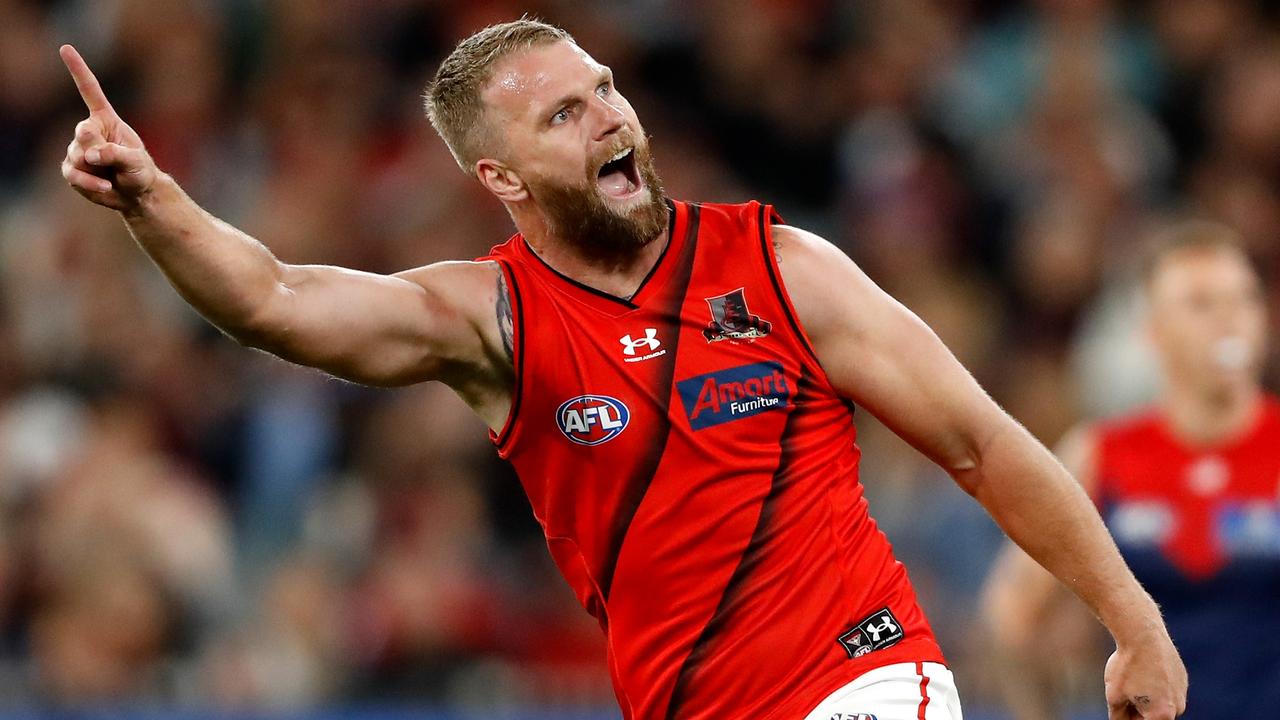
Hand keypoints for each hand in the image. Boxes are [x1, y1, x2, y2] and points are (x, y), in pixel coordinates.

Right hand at [58, 44, 157, 211]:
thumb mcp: (137, 162)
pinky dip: (89, 183)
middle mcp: (89, 131)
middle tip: (109, 161)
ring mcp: (78, 150)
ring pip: (78, 156)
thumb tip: (92, 154)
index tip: (66, 48)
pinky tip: (105, 187)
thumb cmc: (140, 172)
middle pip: (83, 133)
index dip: (78, 70)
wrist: (136, 194)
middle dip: (96, 148)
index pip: (90, 90)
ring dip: (96, 169)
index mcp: (106, 119)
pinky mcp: (72, 168)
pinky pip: (73, 174)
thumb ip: (116, 154)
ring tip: (112, 176)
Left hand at [1104, 636, 1187, 718]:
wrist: (1142, 634)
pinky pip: (1165, 688)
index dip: (1130, 716)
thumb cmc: (1127, 666)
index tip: (1124, 704)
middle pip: (1153, 717)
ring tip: (1133, 677)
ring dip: (1146, 697)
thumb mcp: (1114, 696)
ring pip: (1159, 702)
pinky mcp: (1182, 678)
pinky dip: (1154, 684)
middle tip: (1124, 691)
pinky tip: (1142, 669)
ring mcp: (1182, 692)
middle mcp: (1178, 707)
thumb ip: (1119, 718)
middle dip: (1138, 710)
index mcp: (1162, 716)